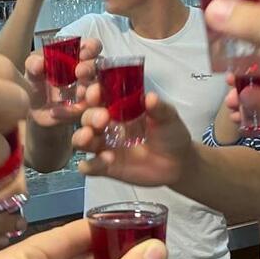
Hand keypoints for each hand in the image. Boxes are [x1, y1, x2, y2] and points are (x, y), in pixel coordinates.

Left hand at [26, 38, 101, 127]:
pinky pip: (82, 112)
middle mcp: (88, 73)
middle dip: (90, 68)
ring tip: (79, 94)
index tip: (83, 53)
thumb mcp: (32, 71)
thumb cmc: (36, 82)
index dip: (91, 48)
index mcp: (78, 56)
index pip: (92, 47)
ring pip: (98, 91)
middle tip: (79, 72)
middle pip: (98, 67)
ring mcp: (88, 93)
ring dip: (92, 92)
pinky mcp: (83, 111)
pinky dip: (70, 112)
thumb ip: (33, 64)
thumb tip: (38, 63)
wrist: (32, 107)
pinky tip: (55, 112)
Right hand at [73, 90, 192, 185]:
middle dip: (90, 115)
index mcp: (118, 107)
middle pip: (86, 117)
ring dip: (81, 137)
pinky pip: (89, 167)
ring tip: (90, 137)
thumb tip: (150, 97)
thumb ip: (159, 108)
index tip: (94, 91)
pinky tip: (107, 159)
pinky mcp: (106, 167)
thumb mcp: (168, 117)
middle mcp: (107, 125)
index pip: (97, 96)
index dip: (91, 92)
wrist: (178, 162)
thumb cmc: (170, 133)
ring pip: (81, 140)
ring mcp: (105, 146)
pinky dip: (91, 164)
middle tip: (103, 118)